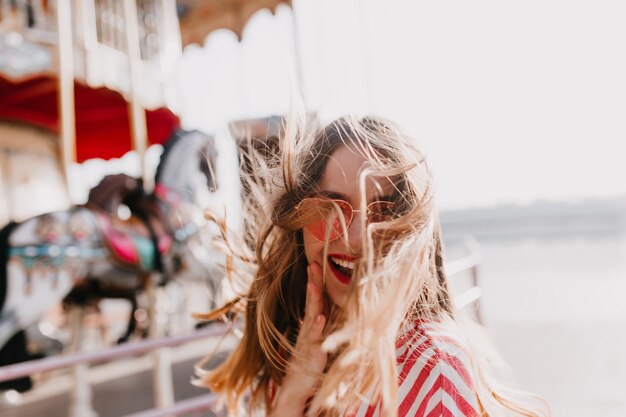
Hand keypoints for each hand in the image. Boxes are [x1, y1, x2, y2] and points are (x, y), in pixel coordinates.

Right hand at [270, 262, 326, 415]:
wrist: (296, 388)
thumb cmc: (309, 363)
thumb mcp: (318, 341)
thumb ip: (324, 326)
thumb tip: (332, 311)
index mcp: (312, 324)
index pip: (315, 299)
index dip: (316, 282)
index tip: (316, 263)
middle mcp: (310, 329)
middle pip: (312, 301)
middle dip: (313, 282)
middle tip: (313, 264)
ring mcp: (310, 340)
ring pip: (312, 315)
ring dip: (313, 299)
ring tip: (314, 283)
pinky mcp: (313, 353)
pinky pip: (315, 338)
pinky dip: (317, 327)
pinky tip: (319, 317)